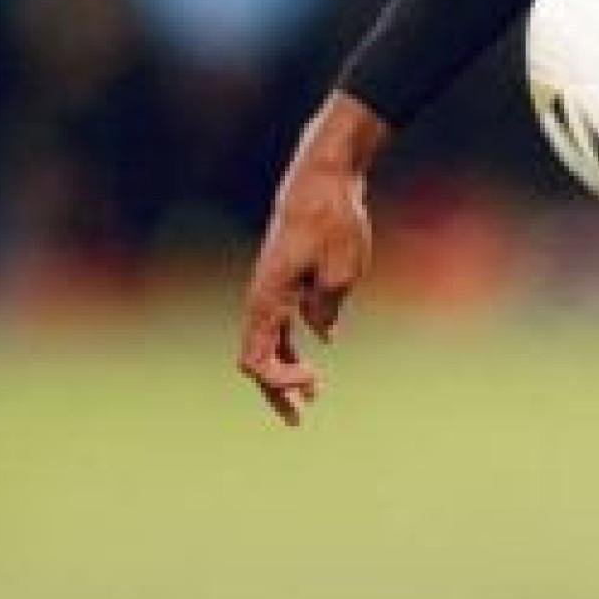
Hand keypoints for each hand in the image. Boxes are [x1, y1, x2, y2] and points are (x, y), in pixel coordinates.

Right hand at [237, 98, 383, 425]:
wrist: (323, 179)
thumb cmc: (332, 221)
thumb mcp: (341, 269)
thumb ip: (327, 308)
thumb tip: (323, 333)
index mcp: (267, 299)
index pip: (258, 360)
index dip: (282, 381)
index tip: (317, 379)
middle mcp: (262, 298)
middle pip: (258, 358)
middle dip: (277, 391)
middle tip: (298, 420)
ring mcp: (272, 288)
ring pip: (270, 341)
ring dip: (286, 371)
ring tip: (309, 399)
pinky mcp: (286, 278)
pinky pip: (282, 322)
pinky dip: (294, 344)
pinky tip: (315, 356)